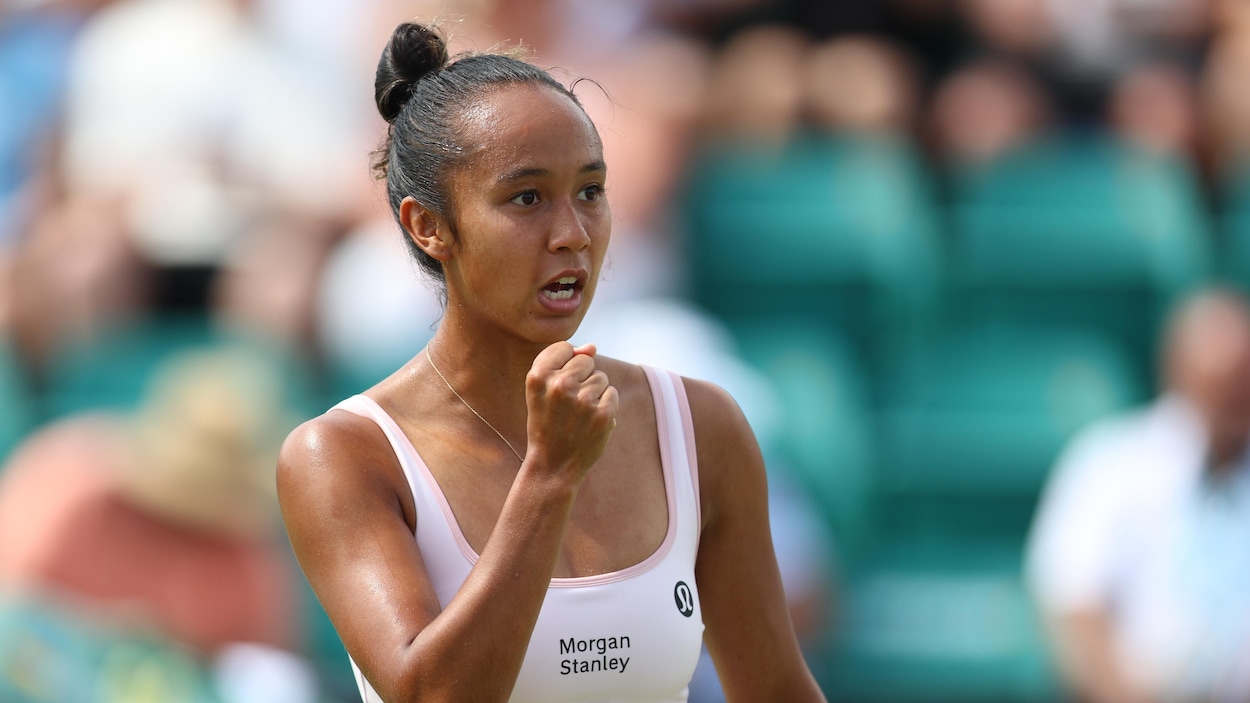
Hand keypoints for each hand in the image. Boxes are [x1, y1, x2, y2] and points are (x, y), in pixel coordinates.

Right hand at [524, 342, 617, 479]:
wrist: (553, 465)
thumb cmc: (547, 423)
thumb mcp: (542, 390)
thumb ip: (562, 362)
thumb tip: (592, 347)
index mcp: (538, 376)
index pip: (564, 348)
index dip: (565, 365)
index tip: (557, 385)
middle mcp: (559, 385)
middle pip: (586, 361)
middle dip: (582, 378)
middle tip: (568, 403)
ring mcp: (582, 400)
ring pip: (601, 378)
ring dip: (594, 393)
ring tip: (578, 414)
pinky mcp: (603, 414)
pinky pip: (612, 394)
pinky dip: (605, 406)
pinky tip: (591, 421)